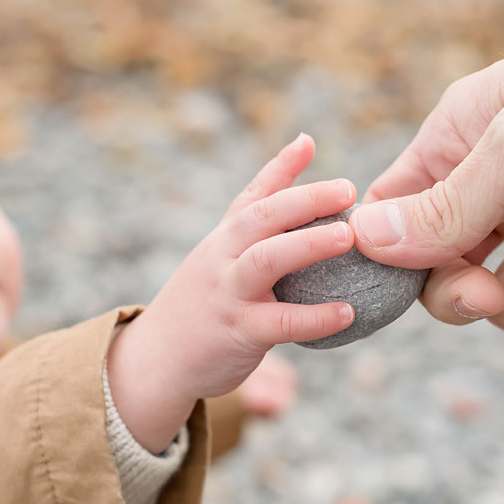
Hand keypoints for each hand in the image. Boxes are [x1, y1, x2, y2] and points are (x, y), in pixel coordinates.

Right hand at [107, 134, 353, 450]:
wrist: (154, 361)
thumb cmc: (201, 308)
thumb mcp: (219, 263)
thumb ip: (255, 237)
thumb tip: (303, 213)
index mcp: (224, 239)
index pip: (252, 194)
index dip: (281, 166)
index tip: (309, 141)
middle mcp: (223, 258)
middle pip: (260, 216)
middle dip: (305, 198)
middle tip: (348, 190)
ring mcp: (228, 293)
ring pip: (266, 260)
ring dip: (308, 244)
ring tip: (348, 237)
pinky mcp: (238, 332)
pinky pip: (281, 322)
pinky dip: (315, 317)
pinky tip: (348, 312)